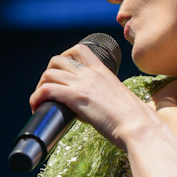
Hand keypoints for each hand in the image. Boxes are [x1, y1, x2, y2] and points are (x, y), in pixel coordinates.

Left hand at [29, 43, 150, 148]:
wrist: (140, 127)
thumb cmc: (135, 120)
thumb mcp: (119, 101)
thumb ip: (103, 99)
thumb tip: (89, 111)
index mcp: (103, 71)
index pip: (79, 50)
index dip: (64, 58)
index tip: (61, 75)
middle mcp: (91, 73)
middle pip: (57, 60)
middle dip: (47, 74)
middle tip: (48, 92)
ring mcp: (83, 83)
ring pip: (48, 74)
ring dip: (39, 87)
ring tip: (40, 103)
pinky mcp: (76, 97)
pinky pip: (45, 90)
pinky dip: (36, 98)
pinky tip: (36, 107)